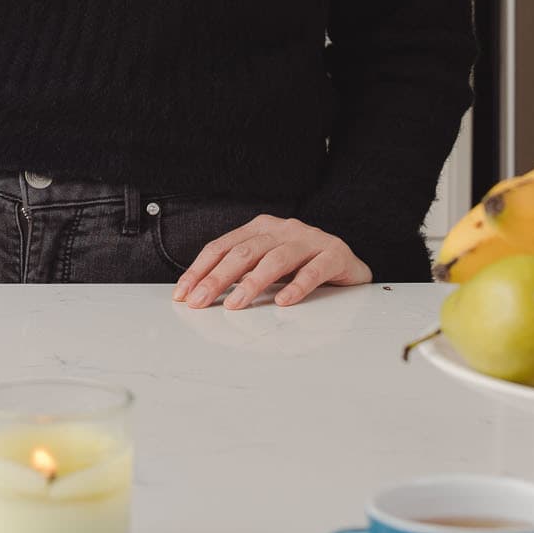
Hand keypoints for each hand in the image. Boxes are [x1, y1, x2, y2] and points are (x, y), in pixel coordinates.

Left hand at [172, 216, 370, 308]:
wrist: (349, 262)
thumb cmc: (302, 265)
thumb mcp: (266, 266)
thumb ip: (240, 274)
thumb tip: (201, 294)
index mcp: (262, 228)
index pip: (223, 246)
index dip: (200, 269)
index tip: (184, 293)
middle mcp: (283, 230)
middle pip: (244, 252)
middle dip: (218, 278)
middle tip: (201, 300)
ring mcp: (310, 240)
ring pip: (276, 258)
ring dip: (252, 282)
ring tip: (236, 304)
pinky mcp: (334, 254)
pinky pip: (314, 271)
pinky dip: (297, 286)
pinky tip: (284, 302)